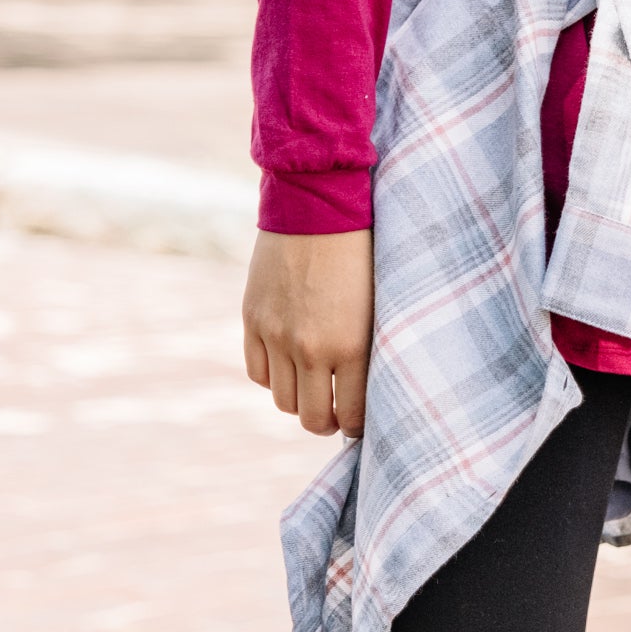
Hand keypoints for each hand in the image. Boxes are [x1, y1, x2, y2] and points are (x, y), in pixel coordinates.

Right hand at [242, 229, 374, 438]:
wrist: (318, 205)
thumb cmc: (362, 253)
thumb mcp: (376, 306)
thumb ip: (367, 351)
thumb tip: (362, 394)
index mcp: (351, 346)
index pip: (350, 415)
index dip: (356, 427)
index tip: (359, 422)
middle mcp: (310, 348)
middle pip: (311, 418)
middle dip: (326, 423)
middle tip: (335, 415)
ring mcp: (277, 335)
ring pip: (282, 400)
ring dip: (298, 402)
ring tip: (312, 391)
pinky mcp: (253, 319)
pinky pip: (258, 372)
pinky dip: (272, 378)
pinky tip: (289, 367)